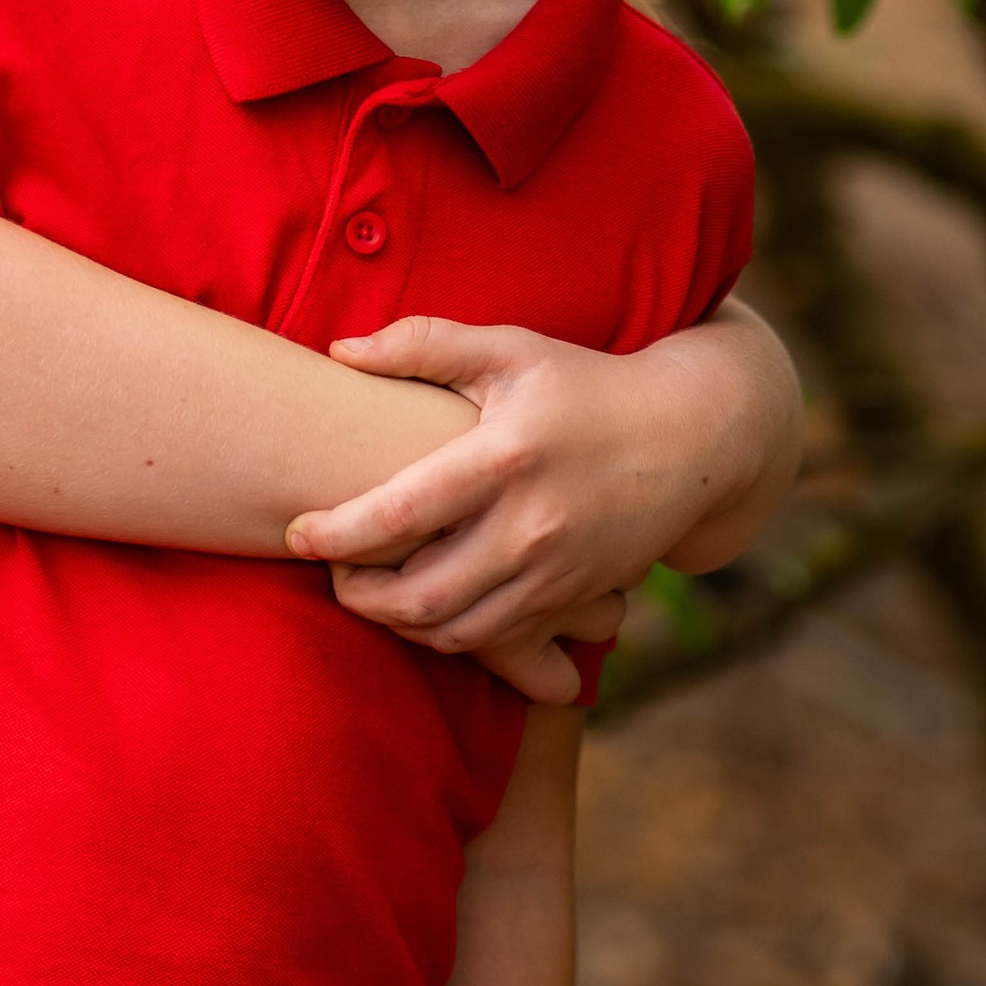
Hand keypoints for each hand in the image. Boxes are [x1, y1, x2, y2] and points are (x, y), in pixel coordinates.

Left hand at [287, 308, 798, 691]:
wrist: (691, 440)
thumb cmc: (586, 386)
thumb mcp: (510, 349)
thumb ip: (422, 344)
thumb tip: (337, 349)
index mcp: (506, 457)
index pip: (399, 515)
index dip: (335, 533)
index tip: (295, 531)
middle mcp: (531, 526)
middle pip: (418, 595)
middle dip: (356, 594)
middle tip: (327, 568)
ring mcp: (555, 574)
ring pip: (452, 631)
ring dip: (396, 622)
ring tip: (367, 588)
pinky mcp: (571, 601)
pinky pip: (492, 640)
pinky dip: (444, 634)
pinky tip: (421, 605)